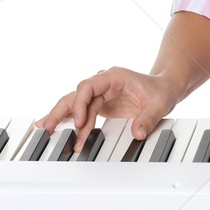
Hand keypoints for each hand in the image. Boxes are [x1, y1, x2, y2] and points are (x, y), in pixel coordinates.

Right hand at [36, 67, 179, 151]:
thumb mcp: (160, 104)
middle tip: (48, 127)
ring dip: (61, 118)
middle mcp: (103, 83)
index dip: (80, 104)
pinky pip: (81, 112)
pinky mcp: (100, 104)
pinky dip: (69, 121)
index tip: (79, 122)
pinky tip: (54, 127)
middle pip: (75, 95)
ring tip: (45, 131)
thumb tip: (137, 133)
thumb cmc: (161, 90)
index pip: (88, 86)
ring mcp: (100, 94)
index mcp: (114, 77)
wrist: (164, 88)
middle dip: (61, 111)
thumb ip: (148, 118)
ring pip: (74, 104)